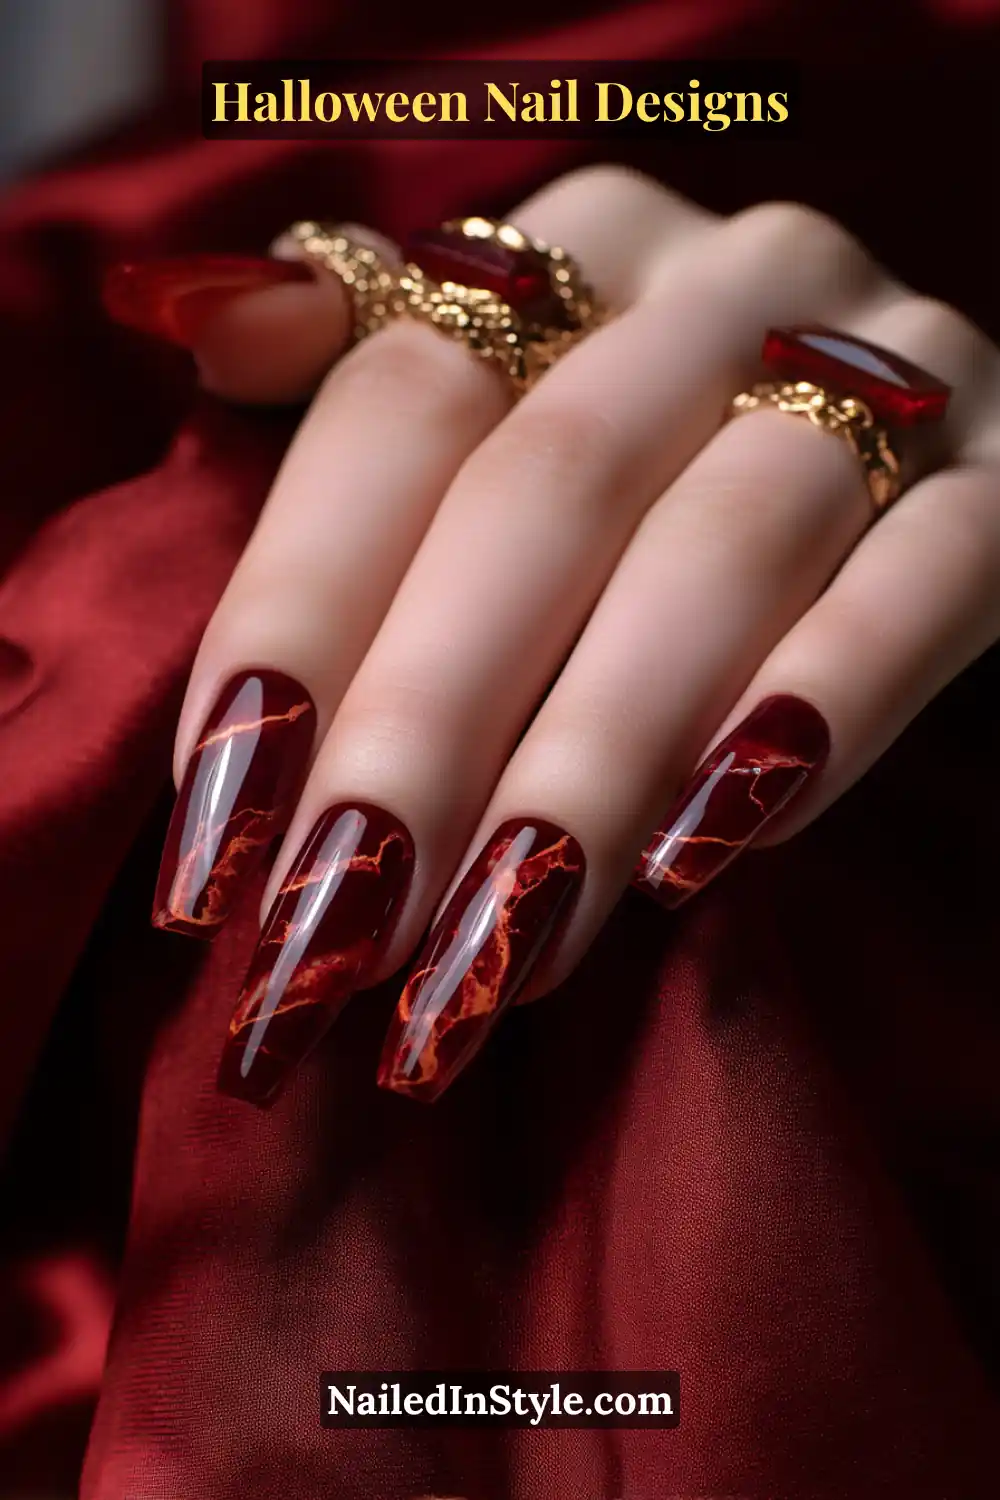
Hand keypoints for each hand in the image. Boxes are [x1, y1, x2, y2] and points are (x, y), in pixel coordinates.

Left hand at [106, 166, 999, 1106]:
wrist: (882, 458)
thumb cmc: (639, 483)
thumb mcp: (499, 407)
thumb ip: (365, 383)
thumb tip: (210, 326)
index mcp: (569, 245)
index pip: (400, 407)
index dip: (299, 614)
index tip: (225, 824)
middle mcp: (722, 280)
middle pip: (544, 491)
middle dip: (428, 730)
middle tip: (342, 931)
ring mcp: (884, 364)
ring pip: (724, 550)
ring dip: (598, 761)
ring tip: (499, 948)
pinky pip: (924, 584)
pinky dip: (821, 712)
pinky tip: (712, 855)